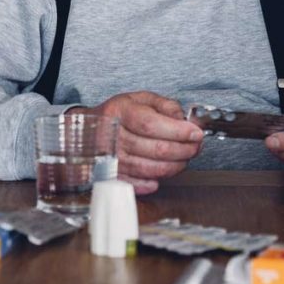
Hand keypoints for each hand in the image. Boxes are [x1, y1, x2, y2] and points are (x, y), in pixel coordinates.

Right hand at [71, 91, 202, 194]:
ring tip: (184, 157)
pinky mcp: (111, 175)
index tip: (196, 133)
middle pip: (156, 149)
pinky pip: (137, 184)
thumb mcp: (139, 98)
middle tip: (196, 146)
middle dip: (184, 149)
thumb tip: (184, 120)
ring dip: (175, 166)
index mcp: (120, 112)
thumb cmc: (117, 114)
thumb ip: (165, 105)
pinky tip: (162, 174)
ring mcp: (111, 159)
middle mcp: (113, 136)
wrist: (87, 130)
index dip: (178, 131)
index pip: (152, 125)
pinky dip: (154, 181)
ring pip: (151, 169)